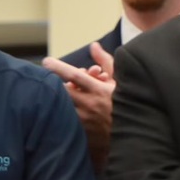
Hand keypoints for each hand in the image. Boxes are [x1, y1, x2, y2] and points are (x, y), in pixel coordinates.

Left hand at [40, 39, 115, 165]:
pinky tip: (60, 110)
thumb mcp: (119, 80)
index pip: (75, 76)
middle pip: (63, 92)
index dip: (58, 68)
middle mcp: (90, 105)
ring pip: (62, 108)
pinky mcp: (82, 133)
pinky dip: (62, 113)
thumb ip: (105, 62)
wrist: (134, 134)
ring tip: (56, 95)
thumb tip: (94, 46)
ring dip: (59, 100)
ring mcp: (84, 121)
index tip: (46, 62)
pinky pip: (65, 121)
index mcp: (99, 90)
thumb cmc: (126, 103)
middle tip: (50, 81)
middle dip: (55, 85)